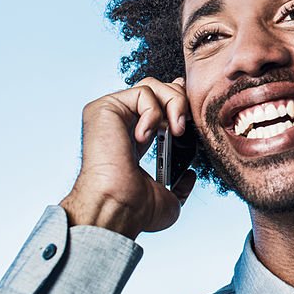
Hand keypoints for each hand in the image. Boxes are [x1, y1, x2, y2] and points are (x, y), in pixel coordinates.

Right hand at [59, 77, 196, 239]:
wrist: (119, 207)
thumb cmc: (136, 209)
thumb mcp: (167, 196)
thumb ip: (180, 184)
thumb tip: (190, 175)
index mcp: (133, 137)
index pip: (155, 102)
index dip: (175, 98)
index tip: (188, 112)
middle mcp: (120, 121)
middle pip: (156, 87)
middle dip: (178, 100)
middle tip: (183, 126)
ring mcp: (110, 113)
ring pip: (152, 85)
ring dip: (173, 104)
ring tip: (175, 130)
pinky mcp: (103, 108)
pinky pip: (141, 93)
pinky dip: (153, 112)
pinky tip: (145, 136)